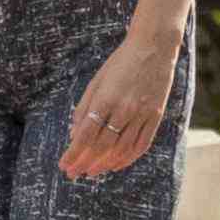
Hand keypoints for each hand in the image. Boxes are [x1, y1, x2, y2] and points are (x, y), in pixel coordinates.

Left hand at [59, 26, 179, 182]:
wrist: (154, 46)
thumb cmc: (121, 62)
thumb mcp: (97, 80)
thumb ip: (84, 108)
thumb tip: (73, 134)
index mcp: (106, 98)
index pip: (86, 135)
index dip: (74, 153)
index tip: (63, 165)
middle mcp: (124, 109)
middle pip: (102, 145)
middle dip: (85, 162)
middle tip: (73, 174)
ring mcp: (142, 113)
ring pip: (121, 149)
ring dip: (104, 165)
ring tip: (91, 172)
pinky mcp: (156, 115)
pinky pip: (141, 144)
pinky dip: (127, 159)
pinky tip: (116, 165)